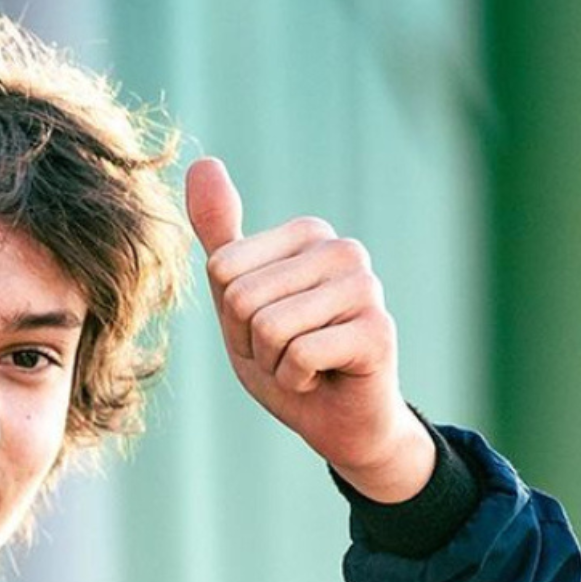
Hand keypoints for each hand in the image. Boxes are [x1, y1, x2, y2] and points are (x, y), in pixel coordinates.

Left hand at [185, 157, 432, 502]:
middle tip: (286, 353)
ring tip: (304, 365)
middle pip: (242, 297)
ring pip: (269, 327)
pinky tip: (323, 378)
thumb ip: (220, 236)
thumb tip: (202, 161)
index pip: (223, 269)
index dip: (230, 317)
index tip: (264, 330)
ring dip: (273, 364)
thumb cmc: (286, 358)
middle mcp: (343, 249)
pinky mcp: (377, 331)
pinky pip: (299, 355)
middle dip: (251, 342)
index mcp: (308, 233)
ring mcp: (366, 287)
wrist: (338, 421)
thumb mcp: (238, 298)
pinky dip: (296, 381)